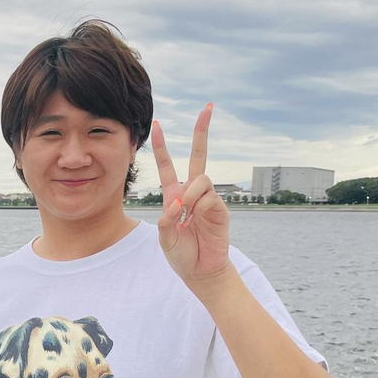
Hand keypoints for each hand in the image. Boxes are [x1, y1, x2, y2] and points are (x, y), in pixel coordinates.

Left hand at [152, 104, 232, 287]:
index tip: (157, 124)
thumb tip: (177, 203)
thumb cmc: (181, 254)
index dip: (162, 146)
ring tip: (186, 216)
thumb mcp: (165, 238)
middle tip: (208, 107)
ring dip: (190, 194)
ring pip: (201, 178)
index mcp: (174, 195)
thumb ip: (166, 220)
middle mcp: (192, 192)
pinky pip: (209, 196)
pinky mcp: (220, 208)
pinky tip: (195, 221)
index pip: (167, 165)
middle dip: (202, 131)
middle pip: (199, 155)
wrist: (201, 270)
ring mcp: (208, 198)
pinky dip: (199, 207)